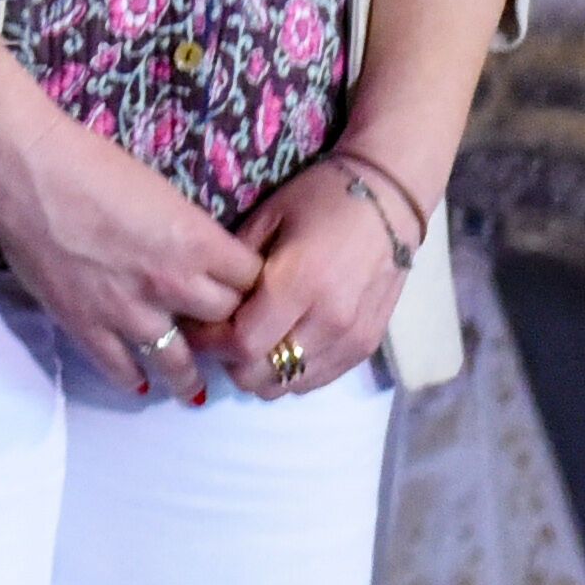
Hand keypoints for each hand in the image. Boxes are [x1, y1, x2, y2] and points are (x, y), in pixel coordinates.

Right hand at [0, 100, 260, 399]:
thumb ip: (185, 232)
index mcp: (197, 243)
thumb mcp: (160, 190)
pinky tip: (140, 383)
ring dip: (190, 376)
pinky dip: (135, 379)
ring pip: (181, 363)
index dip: (251, 285)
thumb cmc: (89, 161)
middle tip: (218, 331)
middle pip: (225, 323)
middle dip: (224, 324)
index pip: (253, 282)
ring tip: (193, 387)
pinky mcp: (87, 324)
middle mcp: (174, 284)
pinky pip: (122, 368)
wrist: (24, 168)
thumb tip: (193, 255)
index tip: (244, 289)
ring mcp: (129, 311)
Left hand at [195, 152, 417, 401]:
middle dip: (232, 361)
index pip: (243, 344)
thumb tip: (206, 302)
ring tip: (252, 339)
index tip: (196, 327)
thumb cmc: (320, 198)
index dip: (212, 342)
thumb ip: (236, 267)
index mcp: (299, 285)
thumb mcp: (266, 219)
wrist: (388, 201)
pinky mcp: (367, 348)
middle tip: (220, 334)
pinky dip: (293, 371)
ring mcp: (353, 340)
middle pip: (265, 376)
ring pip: (291, 386)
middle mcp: (329, 322)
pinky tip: (283, 343)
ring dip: (263, 371)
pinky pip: (319, 379)